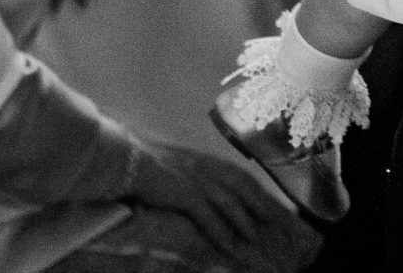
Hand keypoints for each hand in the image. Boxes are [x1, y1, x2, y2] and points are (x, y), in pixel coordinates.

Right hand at [128, 142, 297, 258]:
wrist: (126, 158)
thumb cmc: (145, 161)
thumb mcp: (176, 163)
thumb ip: (191, 173)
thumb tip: (199, 185)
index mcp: (206, 160)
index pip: (239, 175)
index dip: (256, 189)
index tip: (270, 201)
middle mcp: (207, 168)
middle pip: (243, 188)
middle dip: (261, 205)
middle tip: (276, 221)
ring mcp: (198, 181)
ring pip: (230, 204)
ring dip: (244, 222)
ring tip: (256, 238)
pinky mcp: (185, 194)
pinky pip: (209, 217)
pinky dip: (221, 232)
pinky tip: (230, 245)